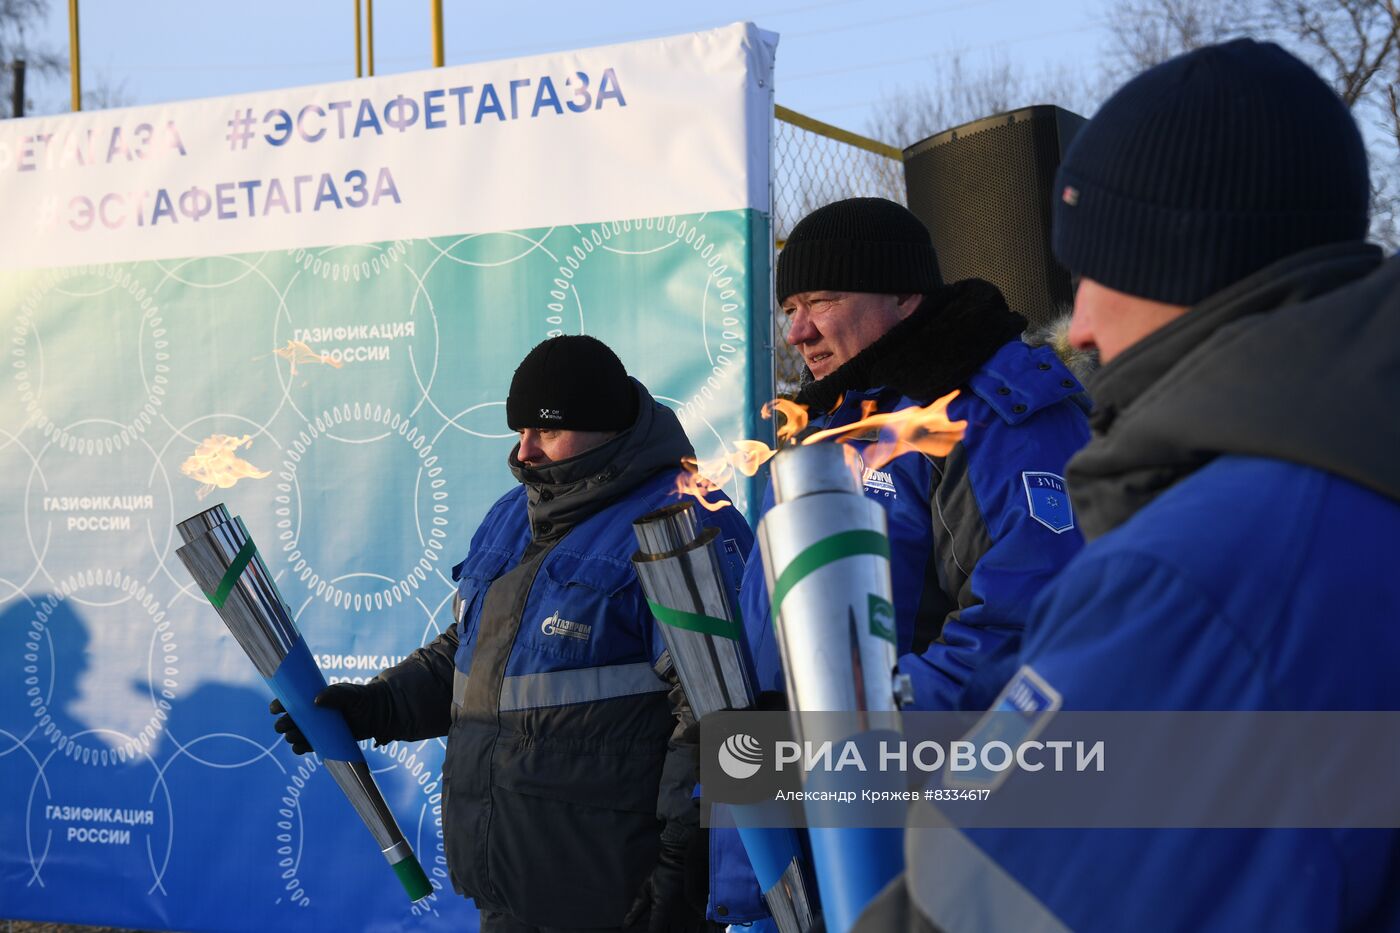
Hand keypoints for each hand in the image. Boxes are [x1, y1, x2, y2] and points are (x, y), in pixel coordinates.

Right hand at [269, 681, 390, 754]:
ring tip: (294, 737)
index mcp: (313, 698)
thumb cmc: (362, 699)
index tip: (276, 708)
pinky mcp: (323, 741)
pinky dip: (301, 748)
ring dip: (291, 737)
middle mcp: (312, 714)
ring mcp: (317, 728)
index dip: (280, 704)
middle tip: (284, 726)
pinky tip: (299, 748)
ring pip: (296, 734)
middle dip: (283, 723)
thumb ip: (335, 694)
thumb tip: (317, 700)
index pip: (290, 700)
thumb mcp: (350, 693)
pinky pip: (307, 746)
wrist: (377, 715)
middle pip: (290, 720)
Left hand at [624, 826, 710, 932]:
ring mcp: (689, 914)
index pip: (655, 932)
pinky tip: (685, 926)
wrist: (681, 859)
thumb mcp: (646, 888)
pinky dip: (690, 929)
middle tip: (663, 925)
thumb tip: (626, 925)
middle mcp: (676, 915)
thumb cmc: (662, 873)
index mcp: (661, 910)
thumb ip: (636, 909)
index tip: (652, 931)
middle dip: (665, 932)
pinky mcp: (699, 910)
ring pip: (683, 932)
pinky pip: (696, 927)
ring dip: (678, 931)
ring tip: (673, 926)